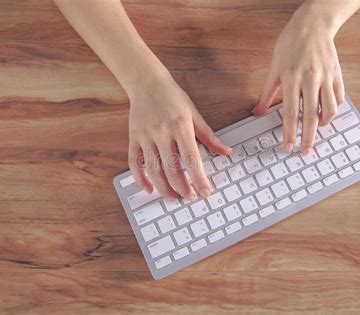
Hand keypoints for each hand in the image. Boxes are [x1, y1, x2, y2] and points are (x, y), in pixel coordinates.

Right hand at [128, 72, 230, 200]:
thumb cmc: (173, 97)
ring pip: (153, 170)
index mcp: (180, 126)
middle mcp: (162, 133)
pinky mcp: (134, 138)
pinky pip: (134, 163)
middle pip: (171, 169)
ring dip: (163, 188)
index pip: (191, 159)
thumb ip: (209, 136)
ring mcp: (146, 137)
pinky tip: (149, 188)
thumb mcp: (194, 114)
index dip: (199, 179)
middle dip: (182, 188)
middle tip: (190, 198)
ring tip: (173, 198)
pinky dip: (140, 178)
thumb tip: (226, 152)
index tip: (205, 192)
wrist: (147, 82)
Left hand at [252, 7, 344, 154]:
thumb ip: (266, 93)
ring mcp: (327, 77)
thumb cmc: (290, 44)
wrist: (313, 24)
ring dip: (323, 124)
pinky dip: (334, 109)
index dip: (290, 132)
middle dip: (308, 138)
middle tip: (305, 152)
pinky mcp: (337, 74)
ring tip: (317, 130)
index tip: (288, 147)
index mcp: (291, 78)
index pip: (291, 112)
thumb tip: (256, 112)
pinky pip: (339, 98)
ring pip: (329, 109)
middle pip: (311, 116)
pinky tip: (327, 113)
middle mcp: (310, 79)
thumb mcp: (274, 67)